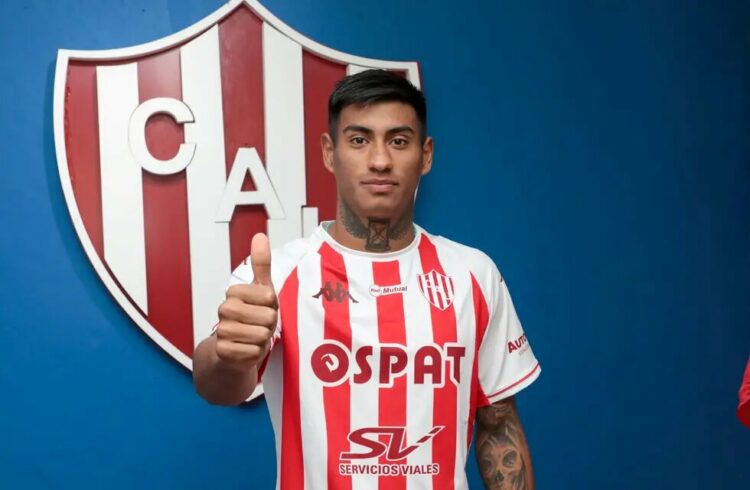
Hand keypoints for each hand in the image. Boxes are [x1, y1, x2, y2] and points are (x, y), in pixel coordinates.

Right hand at [214, 233, 277, 371]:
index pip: (269, 297)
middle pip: (267, 317)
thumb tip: (260, 235)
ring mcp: (222, 330)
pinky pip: (253, 352)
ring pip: (261, 335)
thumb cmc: (251, 317)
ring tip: (254, 338)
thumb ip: (261, 263)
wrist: (232, 351)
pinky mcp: (223, 351)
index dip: (272, 306)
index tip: (262, 308)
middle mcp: (225, 309)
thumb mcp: (260, 289)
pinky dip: (255, 353)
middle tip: (259, 326)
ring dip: (263, 340)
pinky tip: (247, 350)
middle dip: (269, 324)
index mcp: (234, 292)